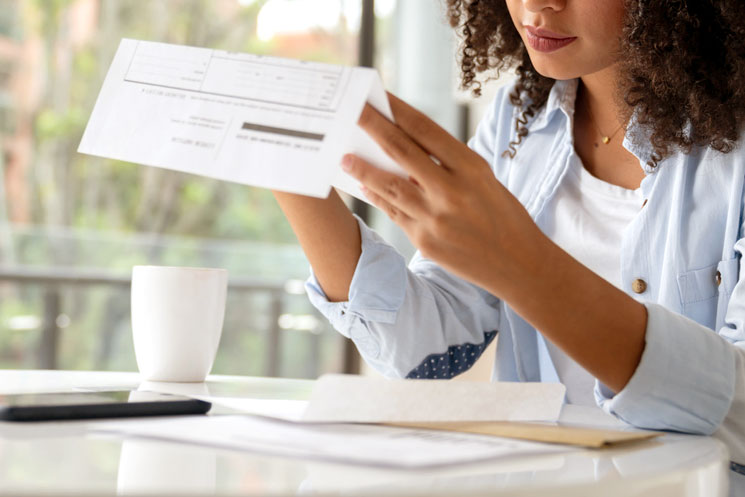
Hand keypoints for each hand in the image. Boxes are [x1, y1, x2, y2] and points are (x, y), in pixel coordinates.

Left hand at [342, 93, 545, 296]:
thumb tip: (404, 146)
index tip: (377, 95)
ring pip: (389, 185)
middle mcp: (452, 190)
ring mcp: (435, 218)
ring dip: (363, 168)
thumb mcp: (483, 181)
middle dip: (372, 127)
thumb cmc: (502, 216)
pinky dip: (376, 197)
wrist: (519, 264)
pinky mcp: (424, 241)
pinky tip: (364, 185)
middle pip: (401, 151)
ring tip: (344, 156)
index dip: (397, 110)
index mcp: (471, 167)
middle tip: (351, 111)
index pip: (425, 129)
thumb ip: (447, 165)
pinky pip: (393, 212)